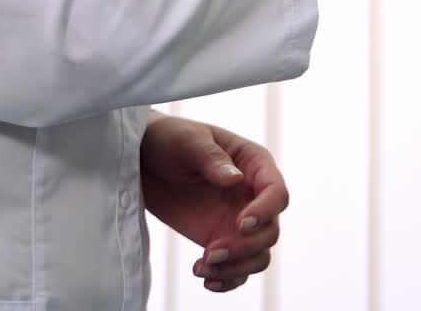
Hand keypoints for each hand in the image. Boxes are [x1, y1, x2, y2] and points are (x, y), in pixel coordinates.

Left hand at [140, 112, 289, 294]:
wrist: (144, 162)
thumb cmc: (171, 141)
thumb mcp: (189, 142)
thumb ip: (212, 159)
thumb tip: (236, 179)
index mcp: (254, 164)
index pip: (276, 192)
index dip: (265, 211)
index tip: (240, 225)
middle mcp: (252, 195)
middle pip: (271, 231)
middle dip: (245, 248)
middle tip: (211, 251)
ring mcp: (237, 221)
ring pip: (258, 255)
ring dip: (236, 268)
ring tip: (203, 268)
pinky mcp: (219, 240)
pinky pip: (237, 268)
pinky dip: (226, 279)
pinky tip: (205, 277)